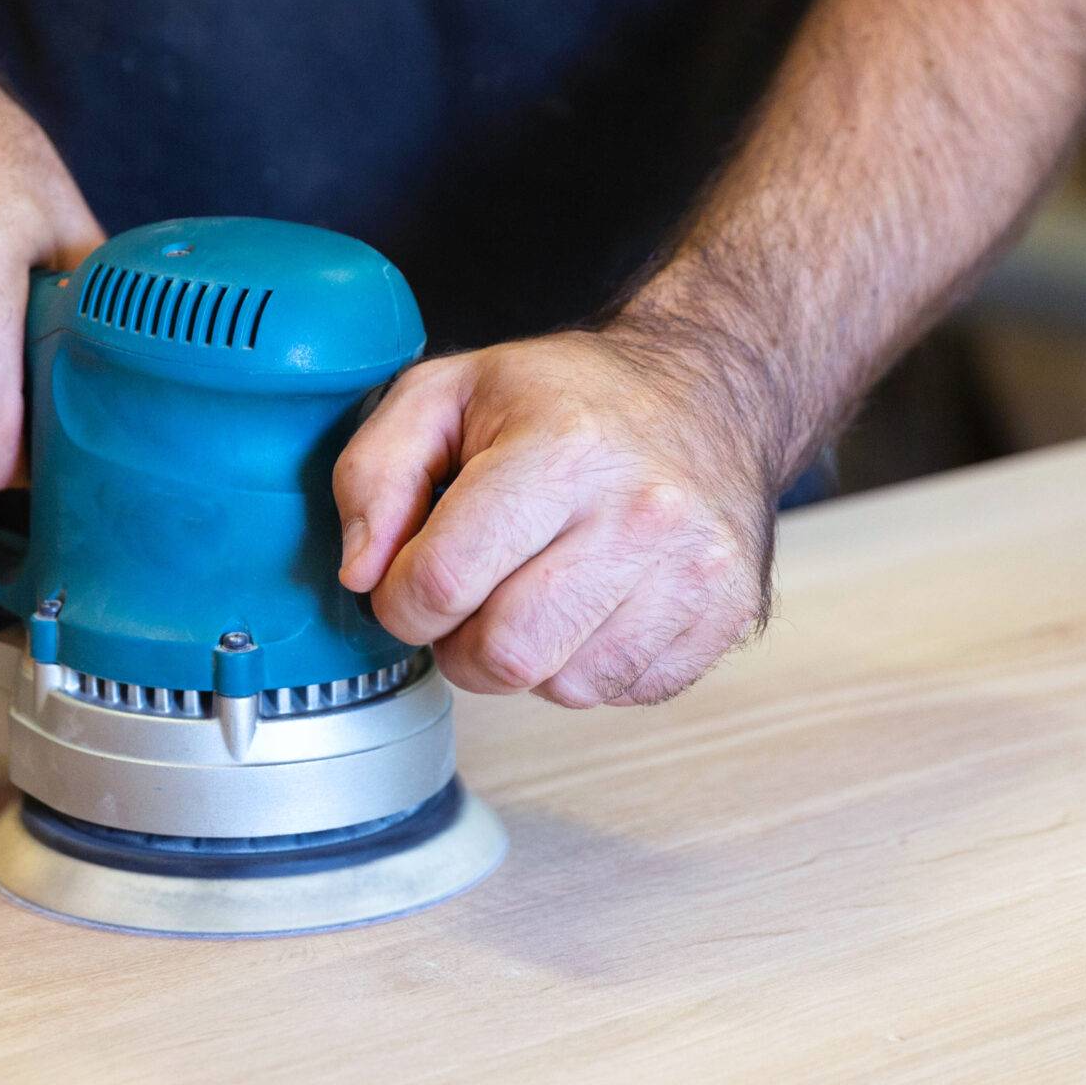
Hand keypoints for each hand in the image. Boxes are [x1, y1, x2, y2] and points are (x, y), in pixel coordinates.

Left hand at [333, 323, 783, 706]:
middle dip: (458, 644)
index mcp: (561, 449)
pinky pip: (623, 692)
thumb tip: (361, 571)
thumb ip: (374, 472)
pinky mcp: (724, 614)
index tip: (411, 580)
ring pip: (563, 687)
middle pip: (503, 653)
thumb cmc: (570, 398)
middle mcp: (640, 511)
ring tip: (532, 593)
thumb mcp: (445, 392)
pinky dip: (587, 666)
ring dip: (524, 659)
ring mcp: (692, 569)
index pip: (443, 582)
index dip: (400, 601)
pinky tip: (589, 606)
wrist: (707, 393)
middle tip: (468, 598)